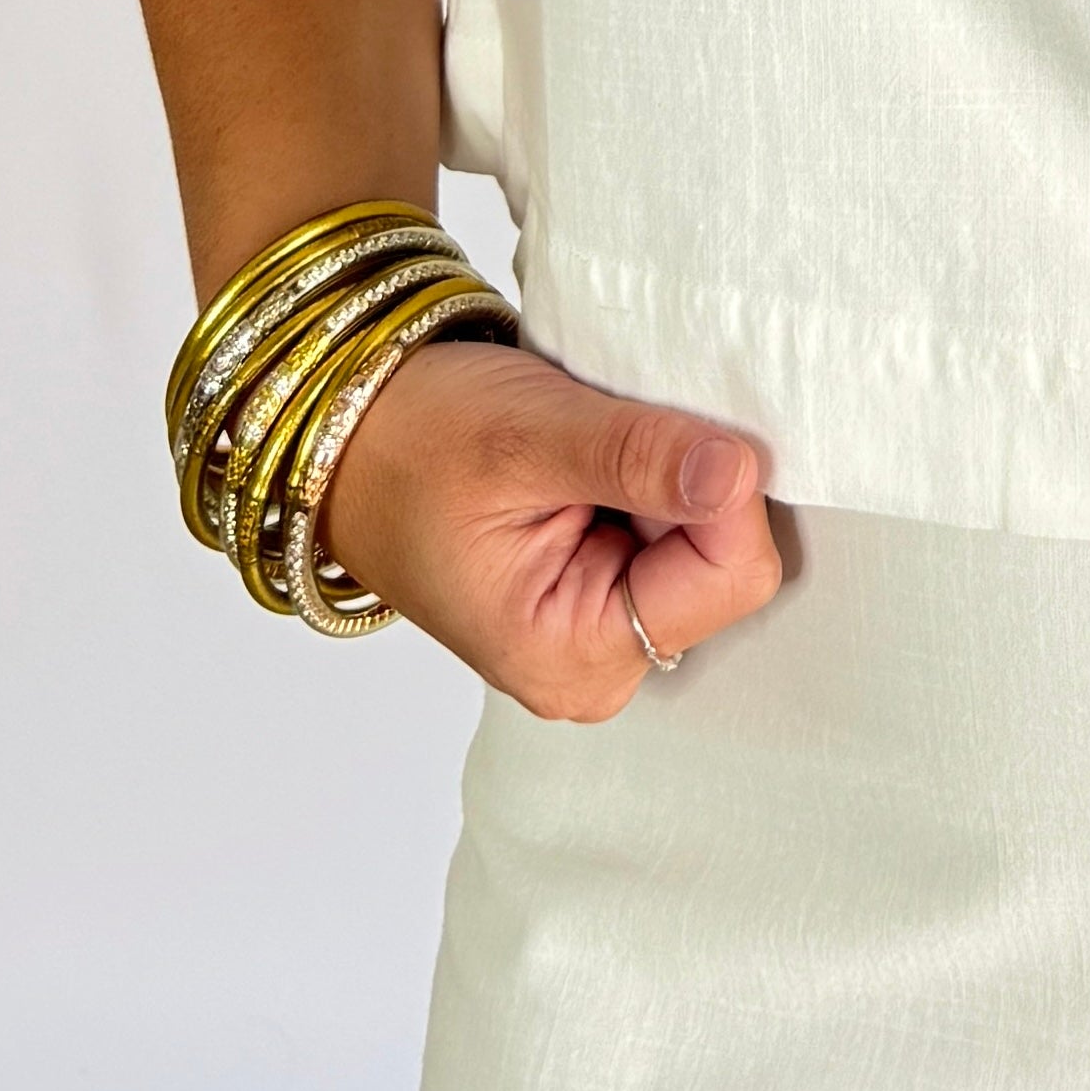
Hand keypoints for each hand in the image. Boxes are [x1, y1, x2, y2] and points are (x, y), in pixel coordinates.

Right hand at [312, 333, 782, 716]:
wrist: (351, 440)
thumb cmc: (413, 442)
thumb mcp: (522, 435)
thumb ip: (636, 457)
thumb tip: (737, 473)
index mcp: (574, 657)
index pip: (730, 577)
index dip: (721, 490)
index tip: (662, 427)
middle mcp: (598, 663)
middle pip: (726, 563)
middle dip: (693, 484)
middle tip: (611, 434)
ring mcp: (603, 630)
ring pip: (709, 541)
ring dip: (674, 477)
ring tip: (595, 444)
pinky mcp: (605, 590)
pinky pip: (679, 531)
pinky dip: (658, 479)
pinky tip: (601, 456)